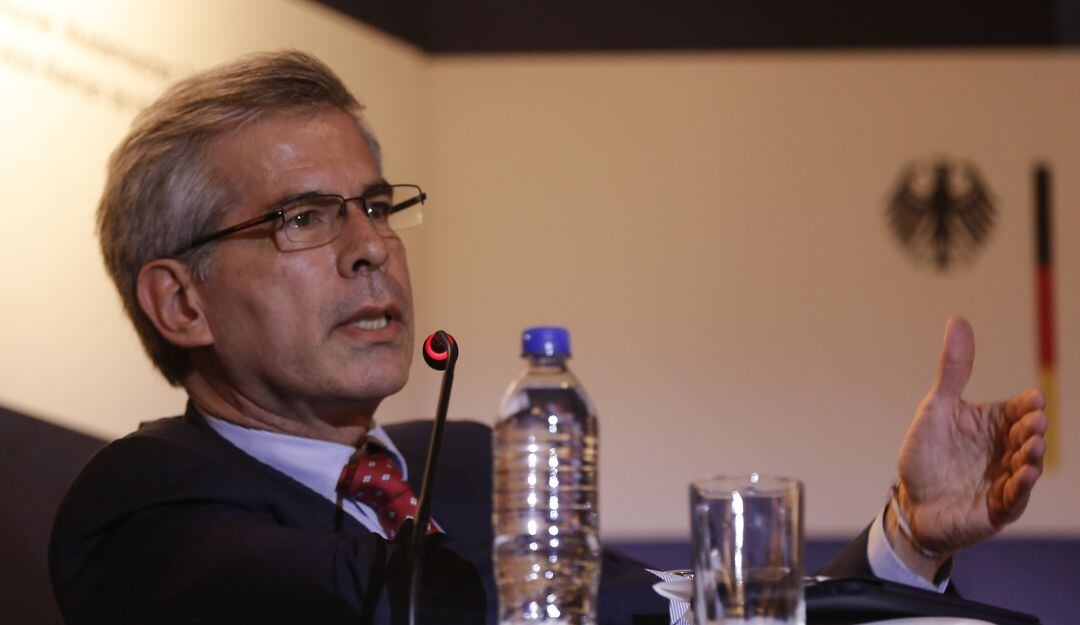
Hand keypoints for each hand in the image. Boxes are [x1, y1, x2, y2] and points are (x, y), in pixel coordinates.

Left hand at [895, 315, 1046, 565]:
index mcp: (994, 424)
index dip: (1028, 406)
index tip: (1032, 400)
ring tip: (1033, 445)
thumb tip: (957, 318)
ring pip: (1027, 465)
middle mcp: (1005, 450)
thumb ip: (953, 368)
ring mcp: (1005, 479)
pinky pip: (1015, 497)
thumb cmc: (926, 455)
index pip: (1020, 409)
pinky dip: (1021, 486)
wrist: (911, 503)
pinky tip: (1024, 474)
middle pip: (1027, 435)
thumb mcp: (936, 407)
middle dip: (1032, 428)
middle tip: (1034, 422)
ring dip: (1032, 456)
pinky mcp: (999, 508)